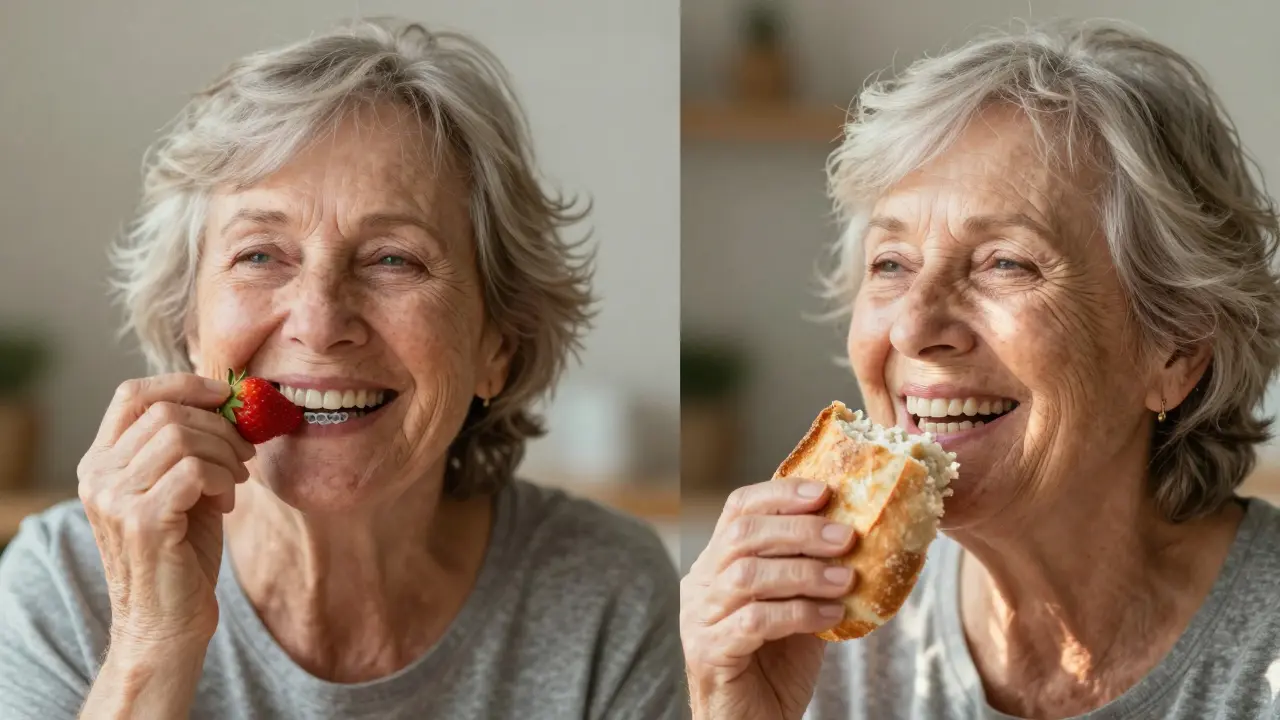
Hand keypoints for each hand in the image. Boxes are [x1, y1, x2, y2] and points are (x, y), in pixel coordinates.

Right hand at [77, 373, 254, 650]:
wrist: (168, 624)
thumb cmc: (181, 554)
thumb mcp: (182, 488)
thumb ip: (190, 447)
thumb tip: (232, 402)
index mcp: (101, 462)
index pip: (132, 393)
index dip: (184, 384)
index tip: (226, 396)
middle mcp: (97, 476)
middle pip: (166, 412)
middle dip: (220, 427)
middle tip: (244, 455)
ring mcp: (114, 498)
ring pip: (181, 437)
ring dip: (224, 453)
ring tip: (235, 482)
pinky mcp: (142, 521)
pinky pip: (193, 469)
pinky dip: (221, 478)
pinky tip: (226, 504)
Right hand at [681, 479, 857, 719]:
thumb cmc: (776, 666)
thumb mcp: (799, 605)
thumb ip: (812, 572)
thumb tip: (859, 532)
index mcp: (718, 563)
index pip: (739, 509)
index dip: (780, 494)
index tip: (825, 492)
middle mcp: (701, 584)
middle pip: (742, 535)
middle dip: (799, 530)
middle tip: (846, 537)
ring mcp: (699, 618)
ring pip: (747, 575)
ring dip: (804, 572)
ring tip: (846, 579)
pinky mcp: (709, 651)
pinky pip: (754, 621)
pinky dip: (799, 613)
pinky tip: (831, 617)